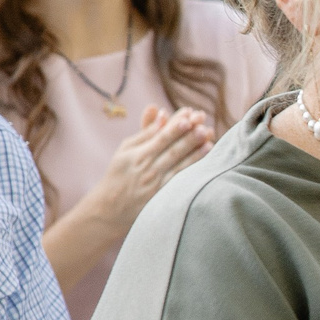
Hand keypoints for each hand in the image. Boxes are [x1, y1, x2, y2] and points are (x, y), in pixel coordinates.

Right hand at [88, 105, 211, 230]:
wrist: (111, 209)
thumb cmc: (120, 173)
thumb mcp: (126, 150)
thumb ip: (145, 131)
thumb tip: (160, 110)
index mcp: (137, 154)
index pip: (160, 136)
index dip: (175, 124)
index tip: (188, 112)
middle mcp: (148, 167)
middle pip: (172, 148)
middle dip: (187, 133)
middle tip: (202, 120)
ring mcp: (157, 182)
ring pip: (179, 162)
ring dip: (195, 148)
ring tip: (208, 134)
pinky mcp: (164, 195)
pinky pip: (181, 178)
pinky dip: (194, 165)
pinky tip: (206, 154)